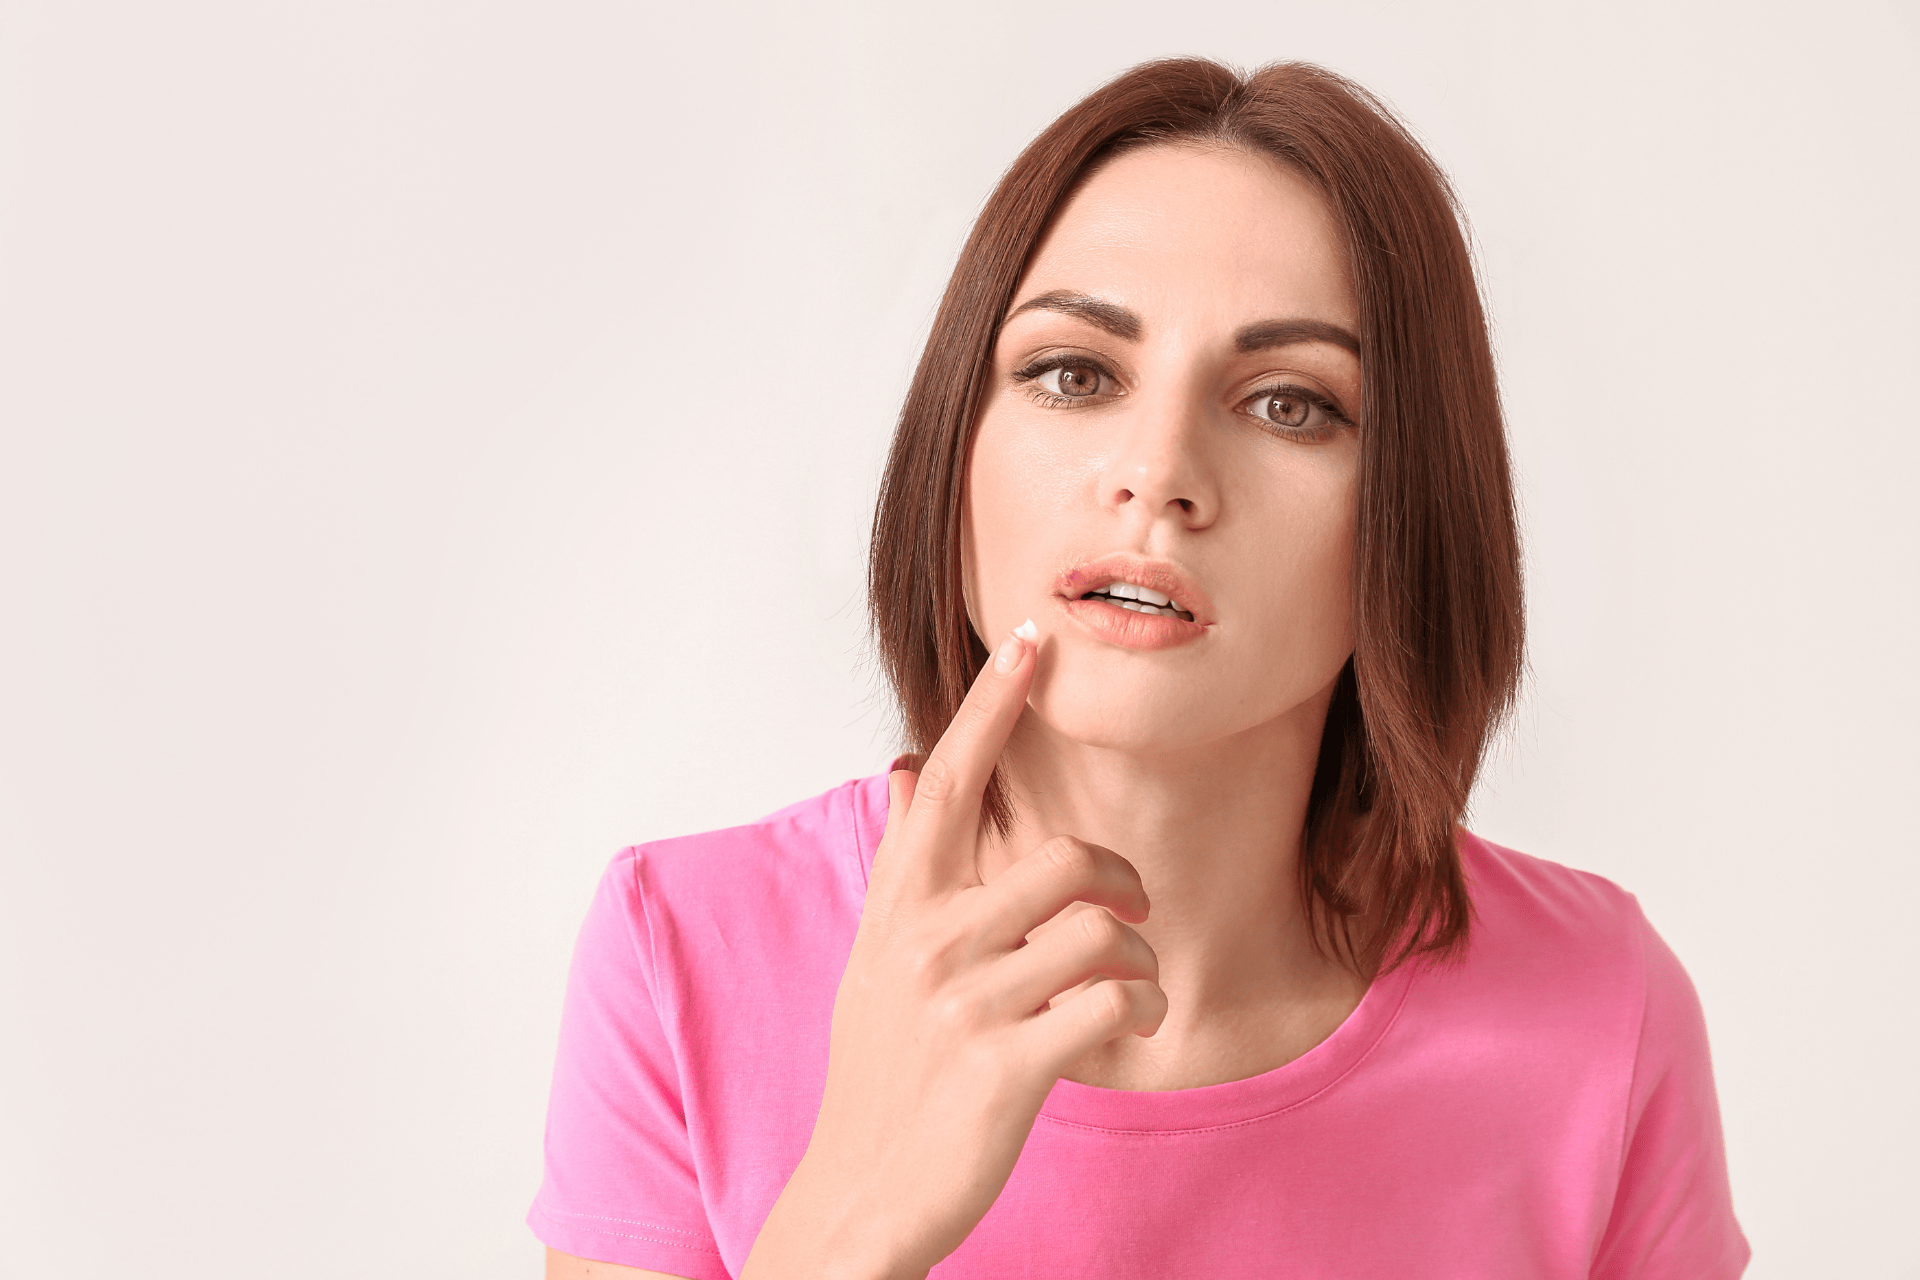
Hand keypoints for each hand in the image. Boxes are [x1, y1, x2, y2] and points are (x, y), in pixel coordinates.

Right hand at [742, 624, 1167, 1279]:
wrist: (860, 1191)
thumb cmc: (882, 1069)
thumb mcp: (876, 957)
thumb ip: (905, 865)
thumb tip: (912, 768)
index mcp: (901, 905)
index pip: (953, 777)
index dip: (994, 703)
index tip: (1030, 639)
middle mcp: (928, 939)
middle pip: (1070, 857)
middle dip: (1124, 883)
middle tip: (1128, 912)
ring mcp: (966, 1002)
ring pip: (1105, 929)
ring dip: (1139, 958)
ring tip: (1127, 989)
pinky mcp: (1007, 1066)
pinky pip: (1115, 1000)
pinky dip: (1142, 1011)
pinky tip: (1124, 1032)